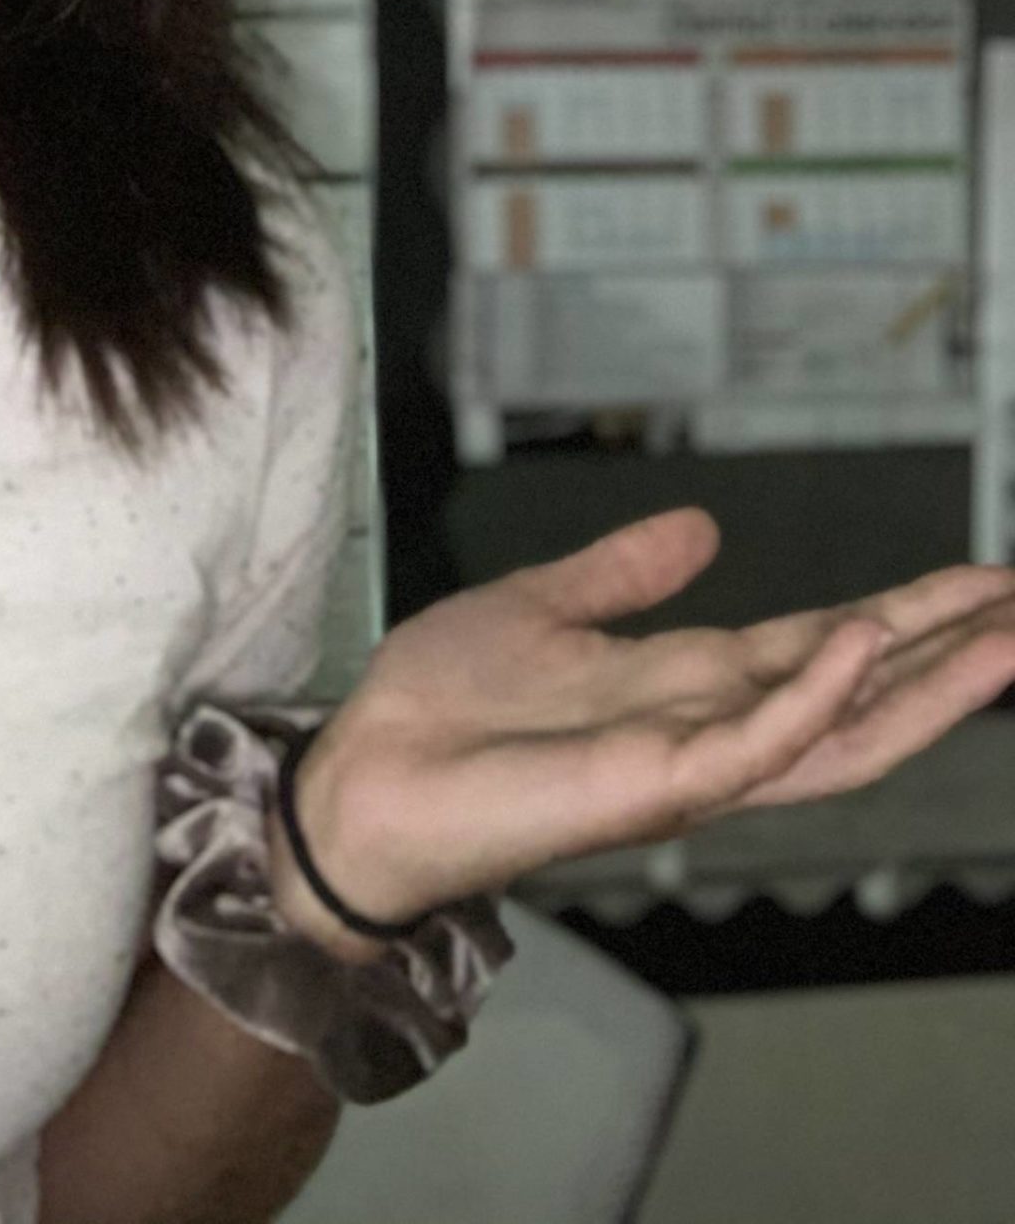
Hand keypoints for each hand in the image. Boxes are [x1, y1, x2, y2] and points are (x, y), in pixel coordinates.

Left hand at [287, 507, 1014, 933]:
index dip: (904, 614)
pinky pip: (751, 742)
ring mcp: (689, 763)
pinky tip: (863, 643)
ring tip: (1001, 635)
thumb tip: (702, 528)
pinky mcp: (651, 786)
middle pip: (859, 689)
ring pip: (837, 728)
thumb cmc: (440, 710)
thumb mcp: (542, 606)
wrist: (364, 778)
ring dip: (921, 683)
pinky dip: (812, 696)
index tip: (980, 582)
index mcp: (686, 683)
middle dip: (948, 651)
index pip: (824, 644)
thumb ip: (625, 574)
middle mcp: (707, 727)